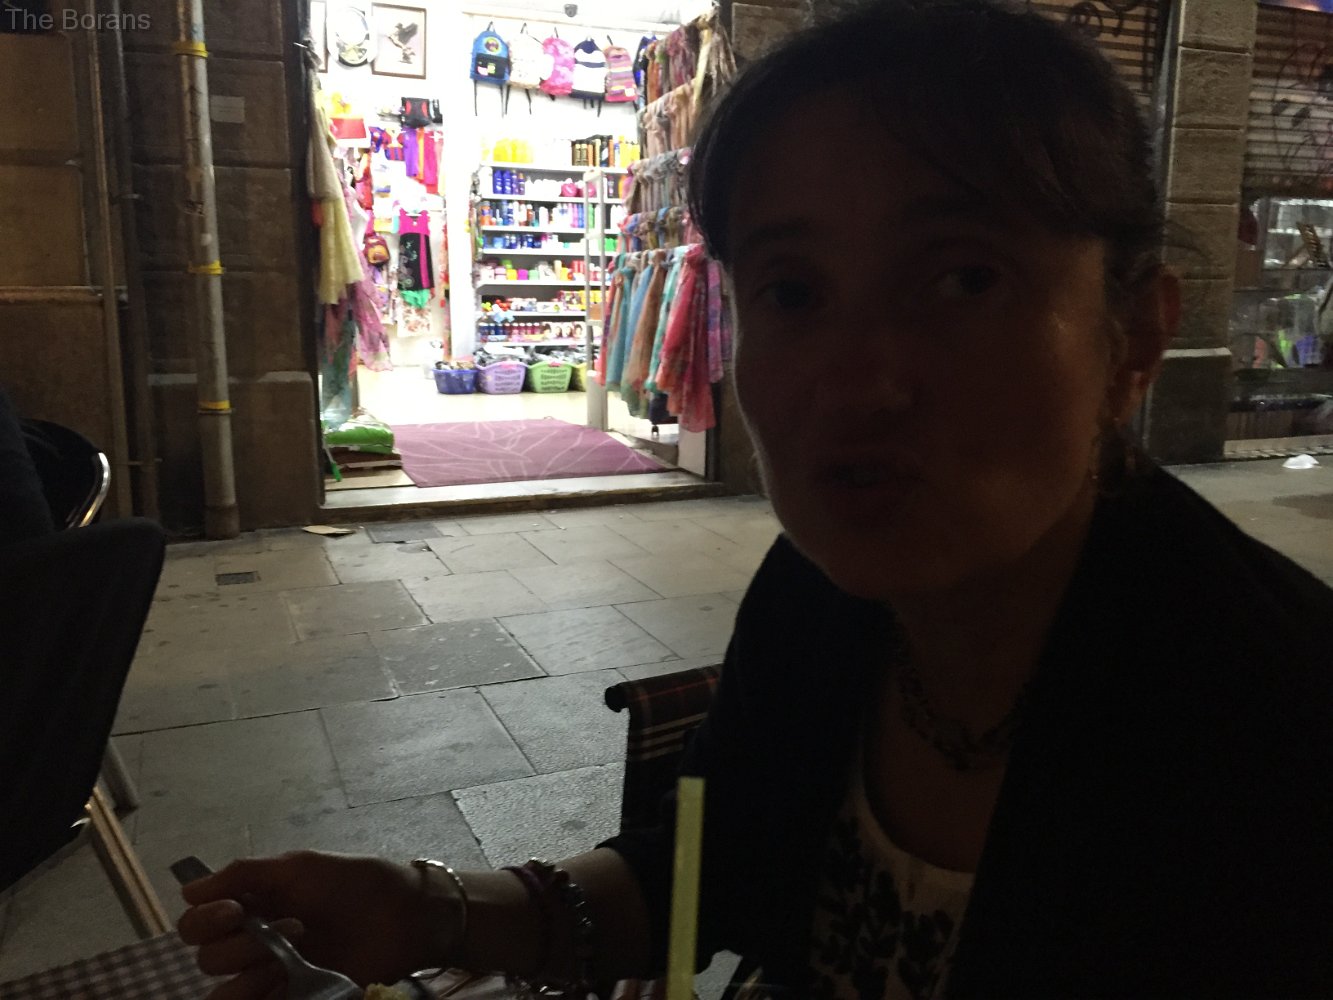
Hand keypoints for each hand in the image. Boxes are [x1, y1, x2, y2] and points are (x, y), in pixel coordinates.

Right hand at [177, 850, 443, 999]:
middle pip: (207, 959)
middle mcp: (255, 943)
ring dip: (248, 972)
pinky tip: (284, 976)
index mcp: (252, 908)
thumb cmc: (353, 884)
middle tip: (289, 927)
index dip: (204, 920)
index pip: (197, 924)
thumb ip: (242, 875)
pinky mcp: (295, 997)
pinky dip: (257, 994)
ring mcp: (274, 975)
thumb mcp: (298, 868)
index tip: (233, 910)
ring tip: (292, 954)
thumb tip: (187, 890)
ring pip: (224, 992)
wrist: (403, 914)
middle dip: (238, 945)